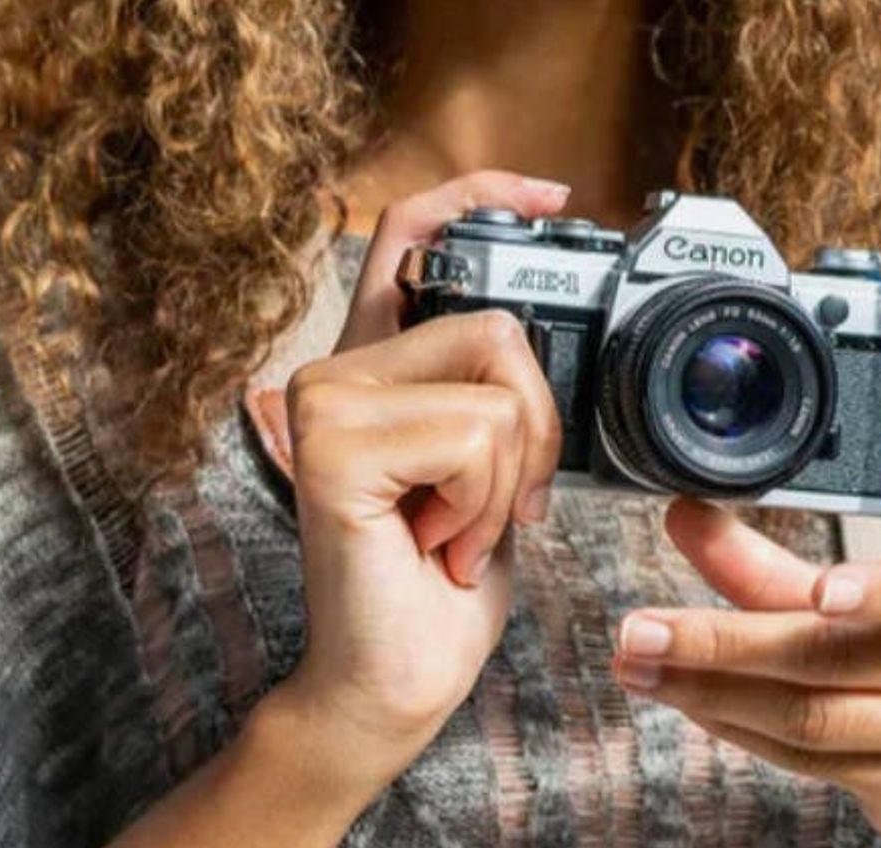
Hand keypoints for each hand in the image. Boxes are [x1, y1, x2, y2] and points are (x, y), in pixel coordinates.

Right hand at [241, 169, 571, 792]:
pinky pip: (474, 437)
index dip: (481, 195)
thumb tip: (544, 339)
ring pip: (496, 386)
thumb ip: (497, 395)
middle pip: (499, 325)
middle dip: (537, 426)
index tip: (554, 199)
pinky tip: (437, 546)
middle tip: (498, 503)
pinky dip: (484, 504)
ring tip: (457, 530)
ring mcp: (325, 400)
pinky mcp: (332, 444)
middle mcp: (338, 368)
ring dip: (509, 478)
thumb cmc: (443, 585)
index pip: (412, 234)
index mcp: (377, 364)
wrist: (393, 684)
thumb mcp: (491, 469)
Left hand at [610, 499, 880, 847]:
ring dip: (712, 694)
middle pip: (836, 658)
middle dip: (723, 643)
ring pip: (817, 717)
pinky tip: (692, 705)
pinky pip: (814, 762)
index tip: (823, 592)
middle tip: (640, 631)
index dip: (878, 591)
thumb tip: (683, 513)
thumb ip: (768, 566)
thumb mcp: (852, 597)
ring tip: (642, 670)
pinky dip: (741, 729)